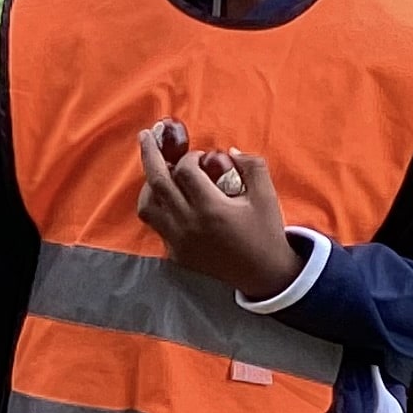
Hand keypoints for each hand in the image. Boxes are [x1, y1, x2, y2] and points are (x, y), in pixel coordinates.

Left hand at [134, 128, 301, 298]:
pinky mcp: (177, 254)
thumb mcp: (266, 195)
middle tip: (146, 136)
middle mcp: (188, 225)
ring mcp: (179, 242)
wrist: (264, 275)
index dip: (191, 157)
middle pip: (157, 182)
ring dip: (149, 185)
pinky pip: (157, 225)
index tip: (202, 158)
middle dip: (150, 154)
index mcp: (210, 208)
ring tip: (158, 173)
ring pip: (148, 206)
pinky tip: (169, 200)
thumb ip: (251, 165)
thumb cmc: (266, 232)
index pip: (185, 171)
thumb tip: (229, 151)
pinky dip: (159, 208)